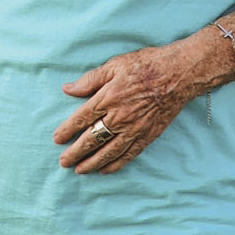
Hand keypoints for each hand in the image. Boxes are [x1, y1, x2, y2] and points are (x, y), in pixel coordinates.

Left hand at [54, 36, 224, 174]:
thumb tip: (68, 88)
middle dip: (75, 153)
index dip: (67, 131)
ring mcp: (134, 129)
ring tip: (80, 170)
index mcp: (108, 98)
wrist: (178, 74)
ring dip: (92, 163)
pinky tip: (105, 170)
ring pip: (108, 152)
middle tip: (63, 162)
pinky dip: (116, 164)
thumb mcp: (115, 64)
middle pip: (92, 139)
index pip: (81, 119)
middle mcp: (119, 117)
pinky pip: (128, 155)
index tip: (57, 140)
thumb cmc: (146, 64)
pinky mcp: (148, 136)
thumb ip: (90, 79)